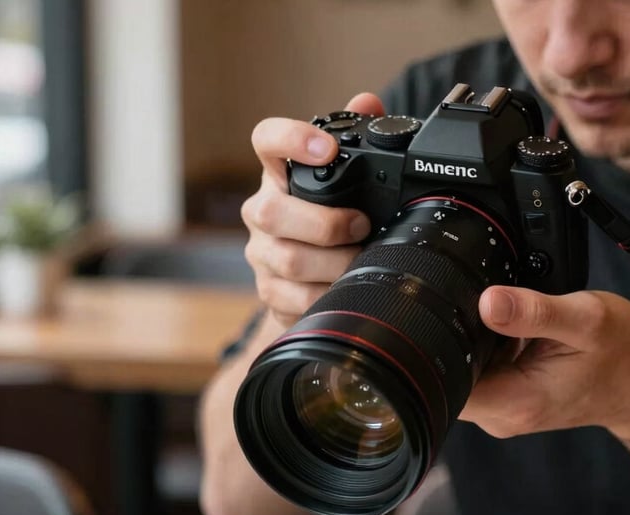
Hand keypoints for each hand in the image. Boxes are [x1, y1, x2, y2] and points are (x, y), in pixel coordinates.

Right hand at [242, 93, 384, 328]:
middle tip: (361, 226)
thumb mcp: (343, 185)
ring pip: (288, 260)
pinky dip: (326, 294)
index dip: (291, 139)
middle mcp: (262, 213)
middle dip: (325, 223)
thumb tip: (368, 102)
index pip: (267, 141)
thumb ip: (356, 142)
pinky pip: (294, 298)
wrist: (308, 284)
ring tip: (360, 260)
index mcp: (279, 176)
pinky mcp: (269, 293)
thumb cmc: (327, 224)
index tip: (326, 149)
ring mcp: (261, 255)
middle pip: (272, 213)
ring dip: (333, 262)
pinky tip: (344, 288)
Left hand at [460, 285, 629, 439]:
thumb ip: (534, 312)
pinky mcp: (508, 401)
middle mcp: (502, 416)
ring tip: (515, 329)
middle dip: (459, 340)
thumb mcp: (586, 319)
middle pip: (447, 377)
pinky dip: (491, 350)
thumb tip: (487, 302)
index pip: (445, 384)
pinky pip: (481, 373)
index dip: (439, 348)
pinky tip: (516, 338)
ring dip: (477, 345)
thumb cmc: (622, 355)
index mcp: (515, 402)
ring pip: (462, 373)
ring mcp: (503, 411)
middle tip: (497, 316)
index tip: (455, 317)